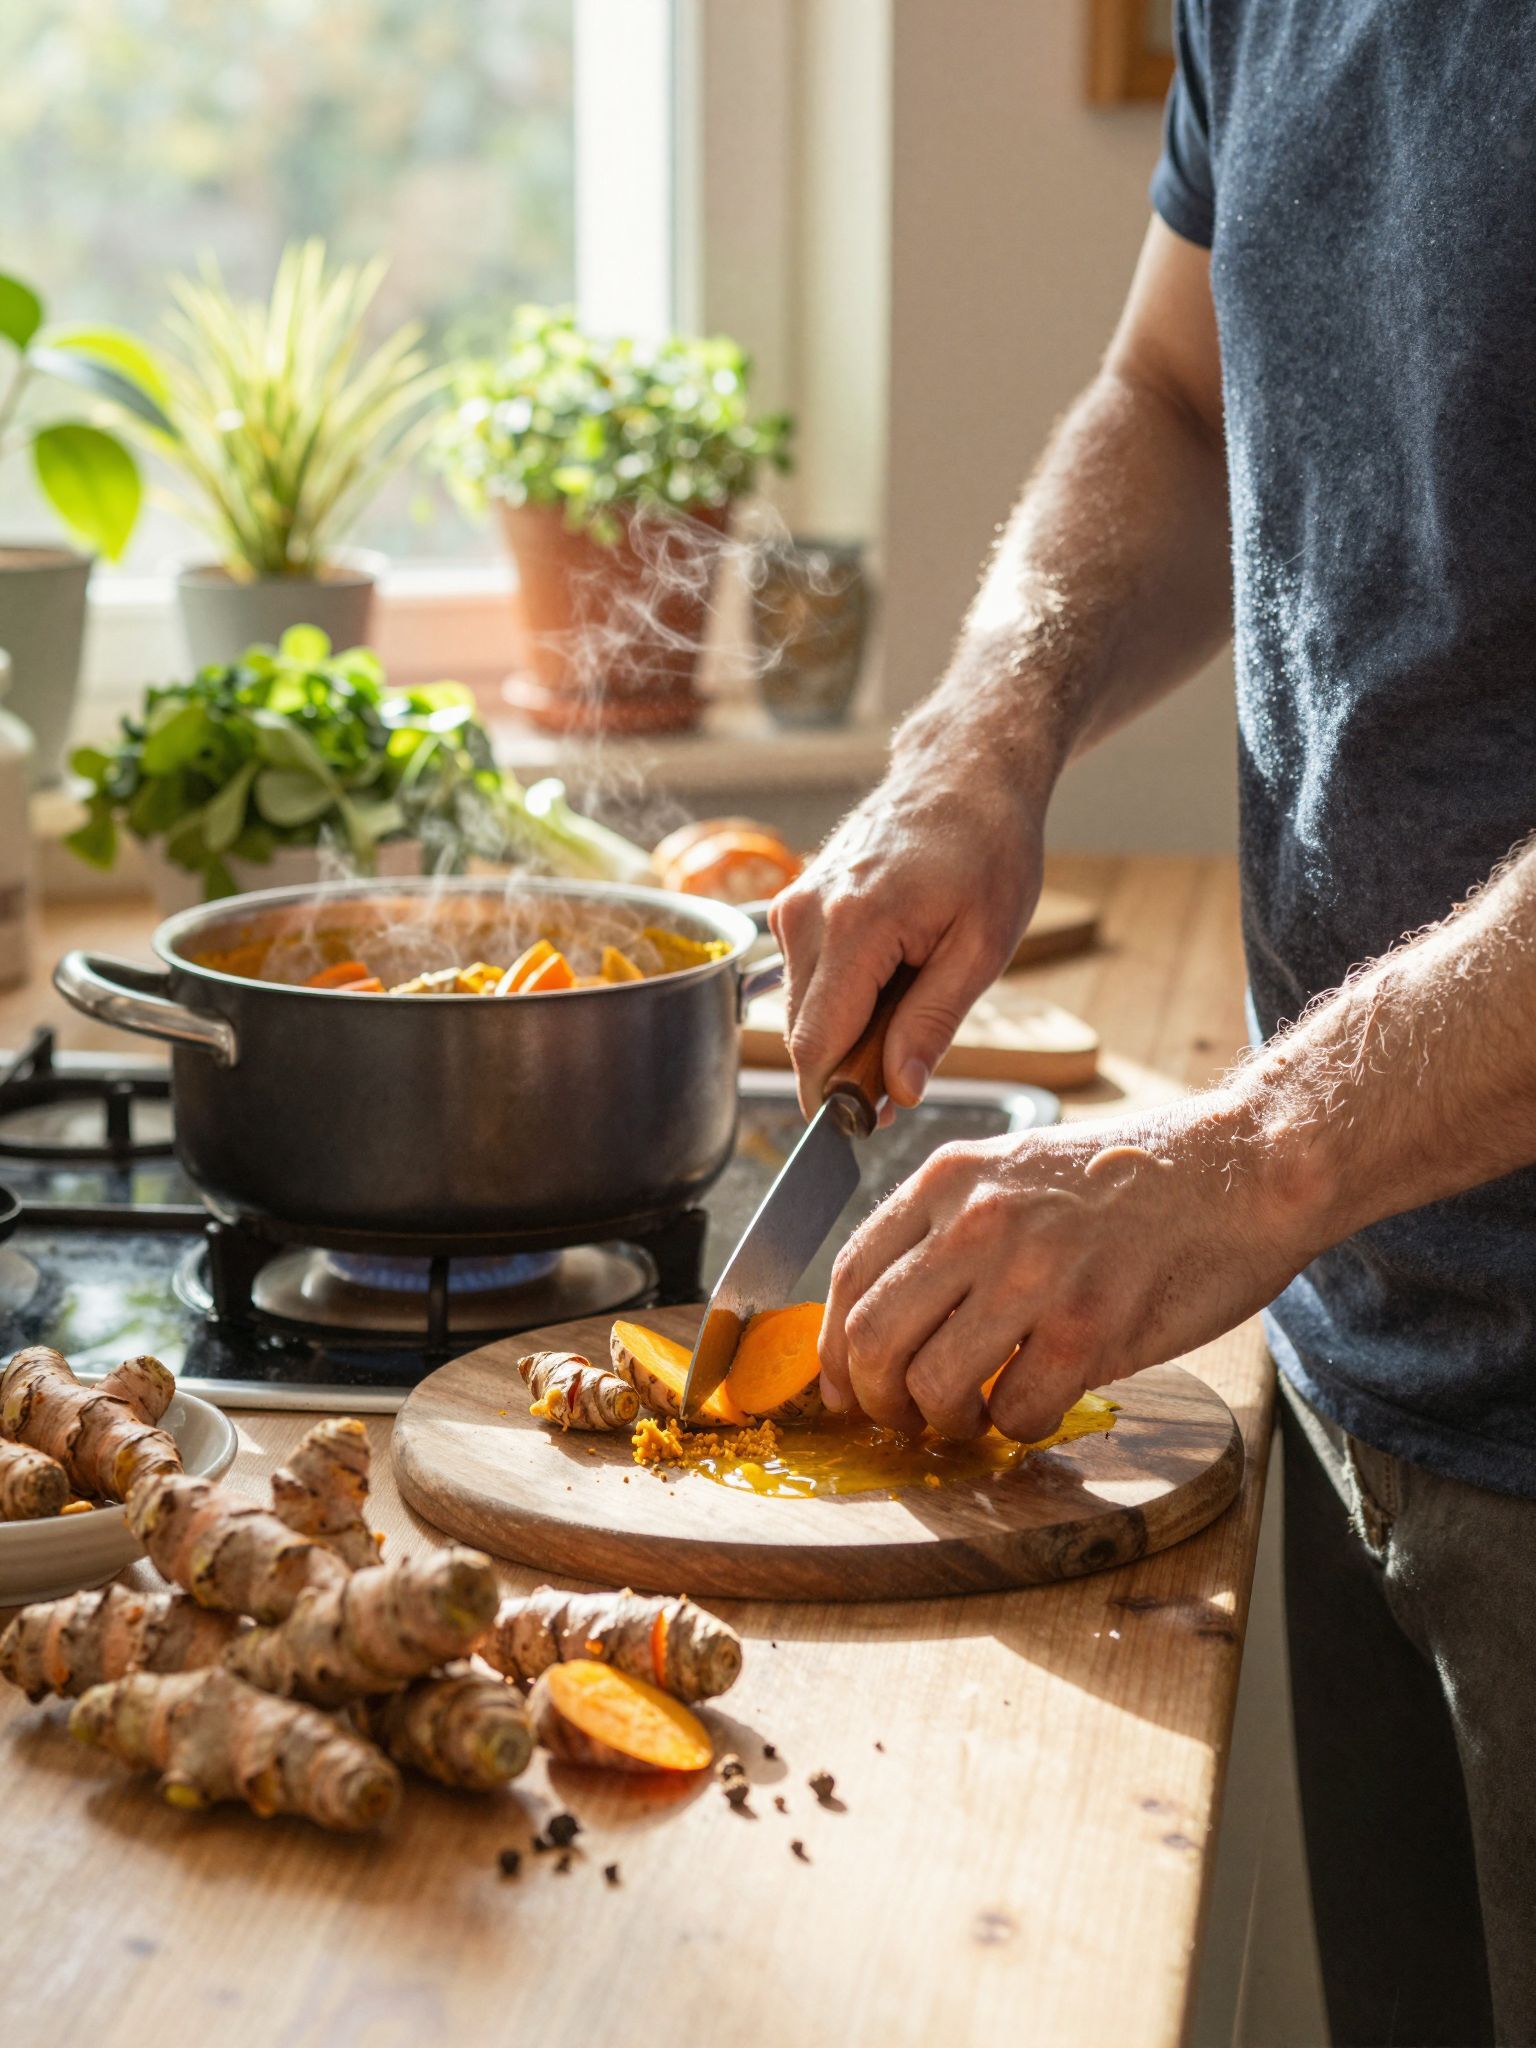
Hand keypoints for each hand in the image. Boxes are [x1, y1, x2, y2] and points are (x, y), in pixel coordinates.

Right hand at [769, 744, 1044, 1120]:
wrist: (963, 773)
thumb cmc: (987, 850)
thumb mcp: (982, 947)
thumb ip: (932, 1023)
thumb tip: (895, 1093)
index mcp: (853, 926)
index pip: (815, 1046)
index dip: (837, 1097)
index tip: (874, 1120)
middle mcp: (805, 915)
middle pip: (804, 1035)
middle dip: (849, 1066)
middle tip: (911, 1057)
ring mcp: (792, 906)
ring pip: (802, 1011)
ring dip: (848, 1028)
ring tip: (910, 992)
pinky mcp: (792, 904)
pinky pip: (805, 979)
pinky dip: (842, 995)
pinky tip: (889, 969)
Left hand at [819, 1092, 1315, 1441]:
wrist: (1242, 1169)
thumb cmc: (1134, 1181)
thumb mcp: (1015, 1172)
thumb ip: (949, 1229)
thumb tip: (890, 1318)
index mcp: (949, 1177)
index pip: (848, 1273)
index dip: (834, 1347)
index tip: (844, 1386)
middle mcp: (978, 1220)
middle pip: (872, 1337)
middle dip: (876, 1400)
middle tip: (903, 1420)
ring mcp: (1032, 1273)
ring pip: (931, 1386)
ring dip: (943, 1423)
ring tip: (974, 1418)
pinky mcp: (1089, 1326)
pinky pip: (1015, 1412)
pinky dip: (1017, 1428)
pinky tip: (1036, 1406)